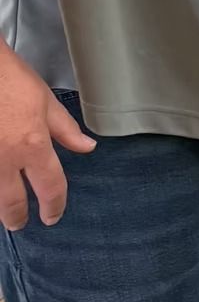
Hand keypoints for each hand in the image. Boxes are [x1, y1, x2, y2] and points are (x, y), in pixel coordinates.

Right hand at [0, 50, 95, 229]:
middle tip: (20, 223)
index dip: (54, 206)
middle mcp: (3, 160)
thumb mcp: (45, 101)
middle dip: (17, 217)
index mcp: (32, 146)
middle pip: (11, 203)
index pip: (50, 186)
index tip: (53, 215)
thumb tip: (87, 148)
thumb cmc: (7, 78)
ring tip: (3, 211)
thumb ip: (65, 130)